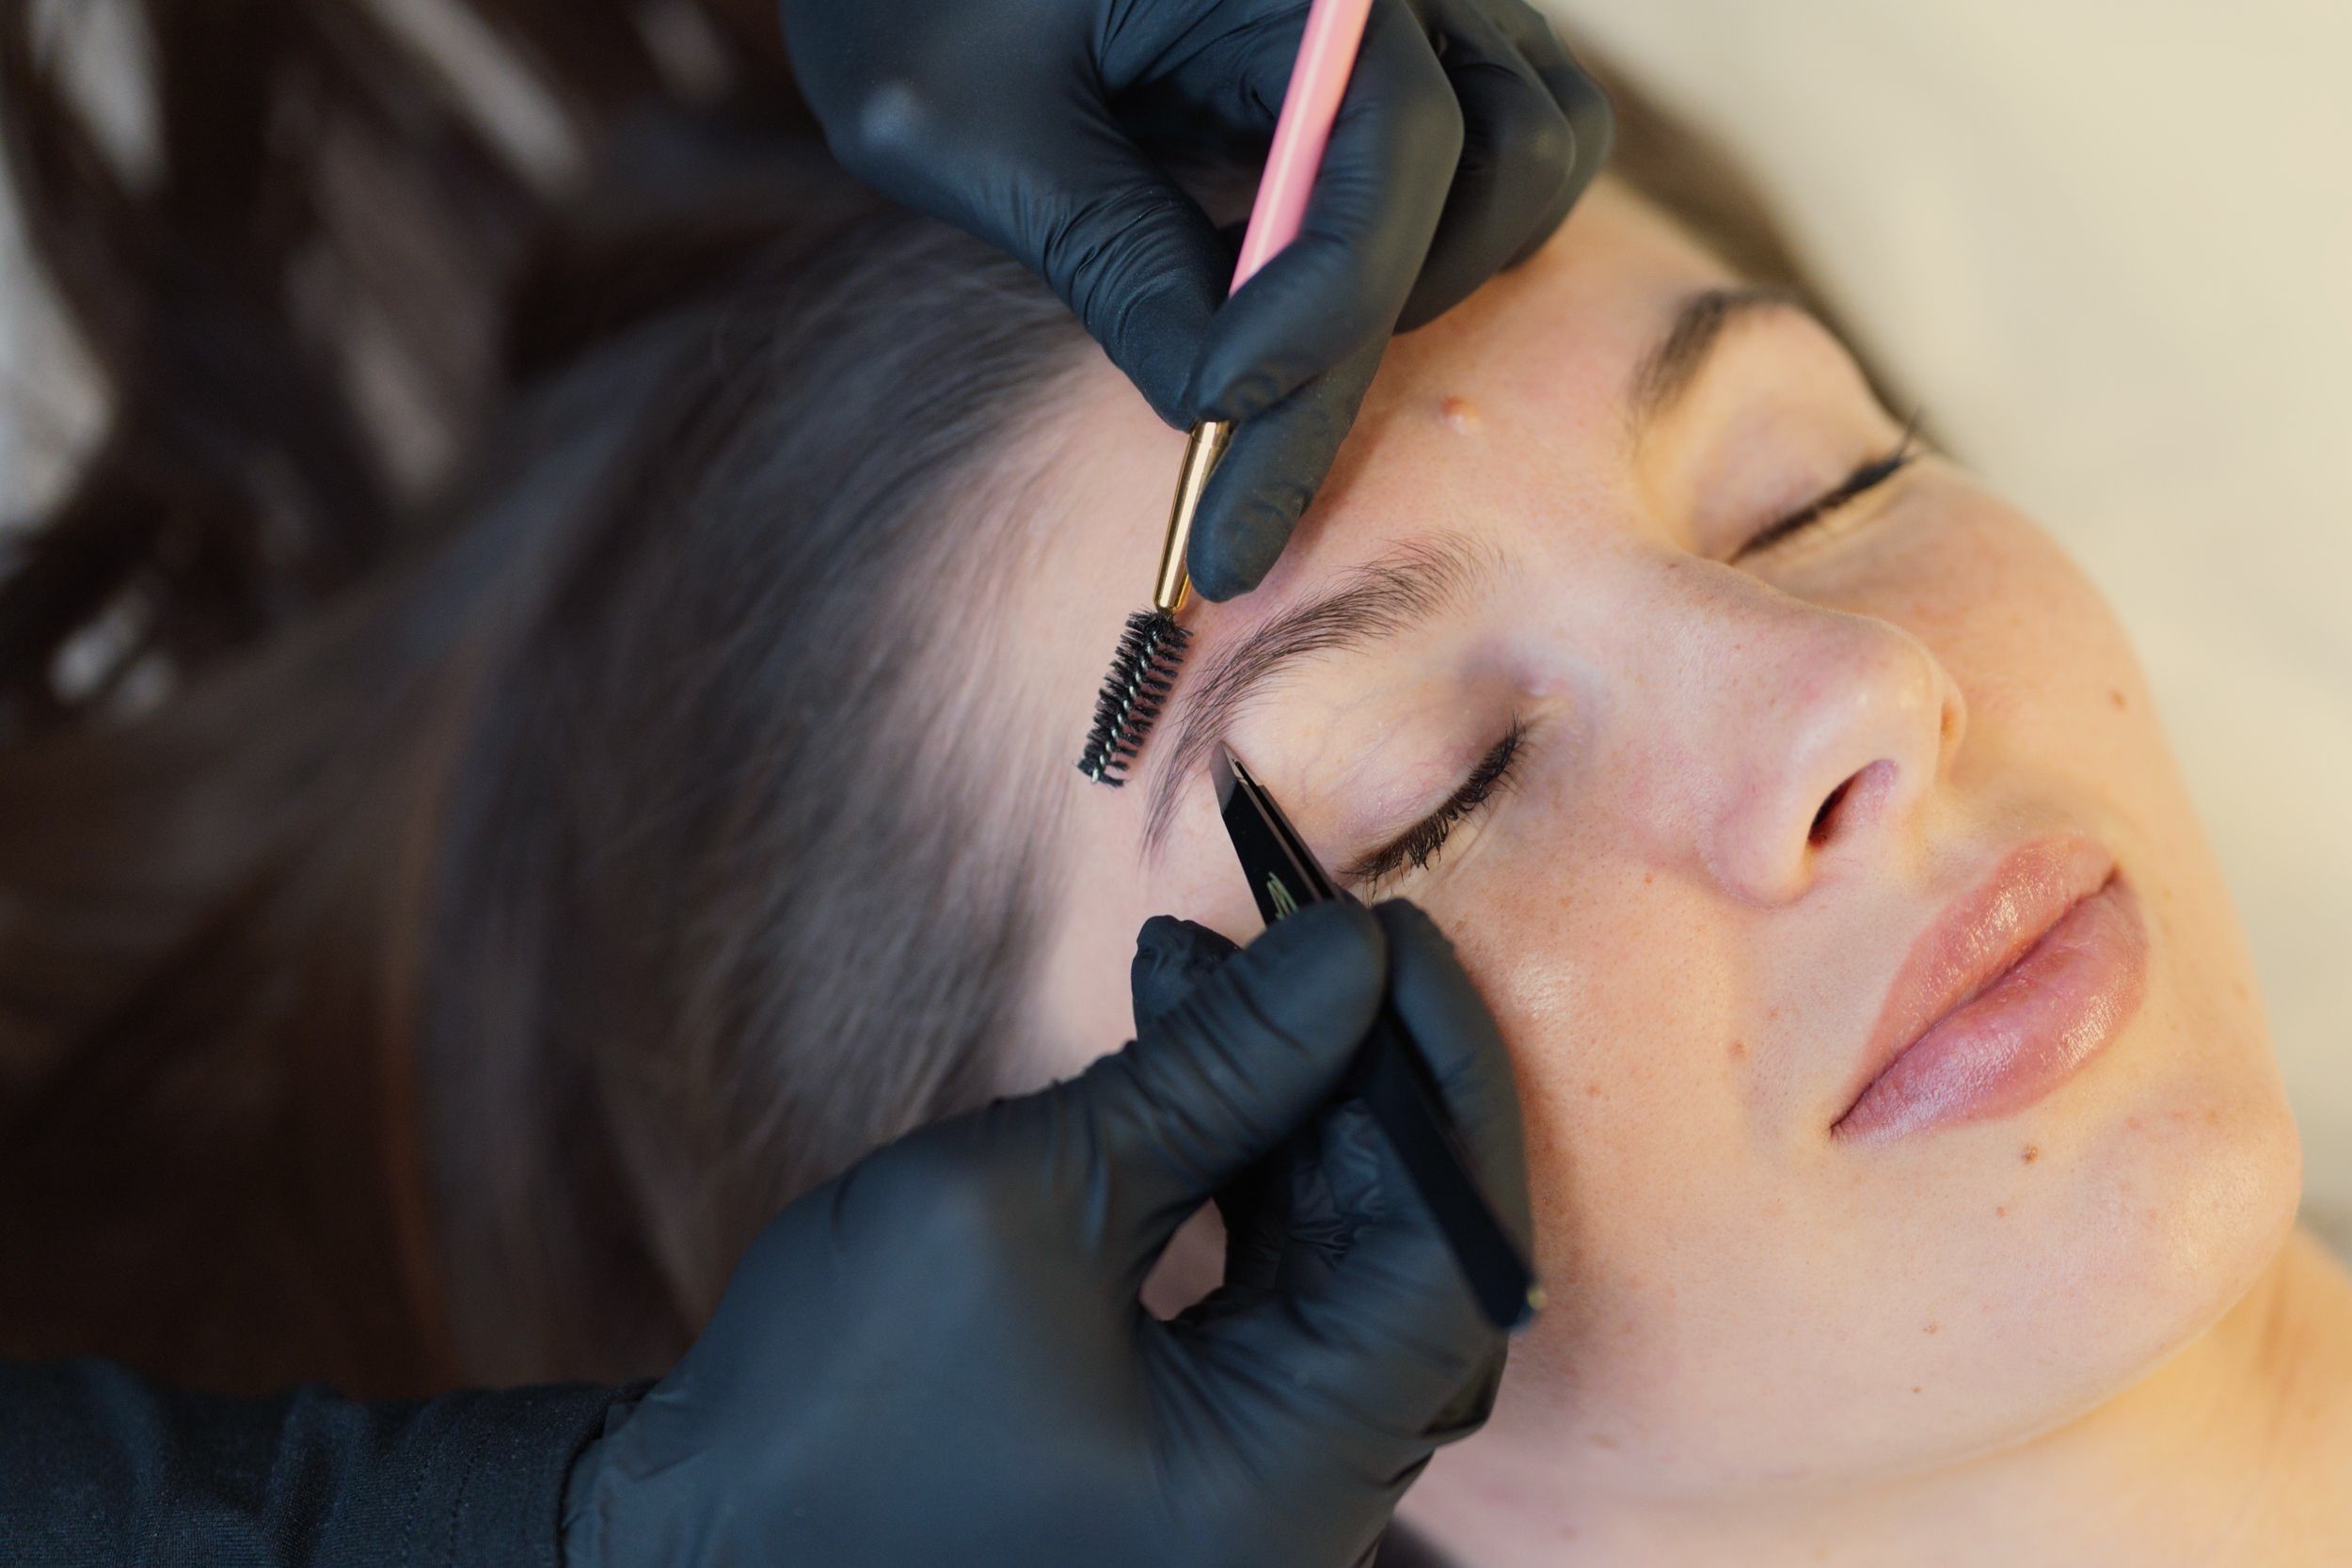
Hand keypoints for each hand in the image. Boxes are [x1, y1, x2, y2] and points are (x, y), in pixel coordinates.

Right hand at [561, 900, 1533, 1567]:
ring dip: (1289, 1104)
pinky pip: (1269, 1287)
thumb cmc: (830, 1402)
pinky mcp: (1198, 1443)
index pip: (1448, 1268)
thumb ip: (1214, 1075)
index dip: (1441, 1083)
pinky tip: (1182, 1045)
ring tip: (1202, 963)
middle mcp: (1297, 1506)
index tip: (1392, 938)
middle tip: (1309, 931)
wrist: (694, 1533)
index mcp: (1282, 1490)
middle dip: (1357, 1076)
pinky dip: (1240, 1166)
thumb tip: (1346, 954)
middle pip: (1406, 1257)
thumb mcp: (1028, 1200)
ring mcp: (1251, 1483)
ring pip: (1338, 1260)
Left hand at [778, 0, 1611, 599]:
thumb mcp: (968, 124)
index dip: (1323, 302)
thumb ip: (1105, 253)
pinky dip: (1446, 247)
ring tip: (1272, 372)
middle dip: (1356, 343)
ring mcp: (1423, 1)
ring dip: (1434, 284)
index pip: (1393, 139)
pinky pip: (1513, 155)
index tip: (1215, 413)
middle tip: (1232, 501)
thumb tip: (1211, 406)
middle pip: (1494, 161)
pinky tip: (1303, 307)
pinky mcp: (1419, 51)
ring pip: (1535, 156)